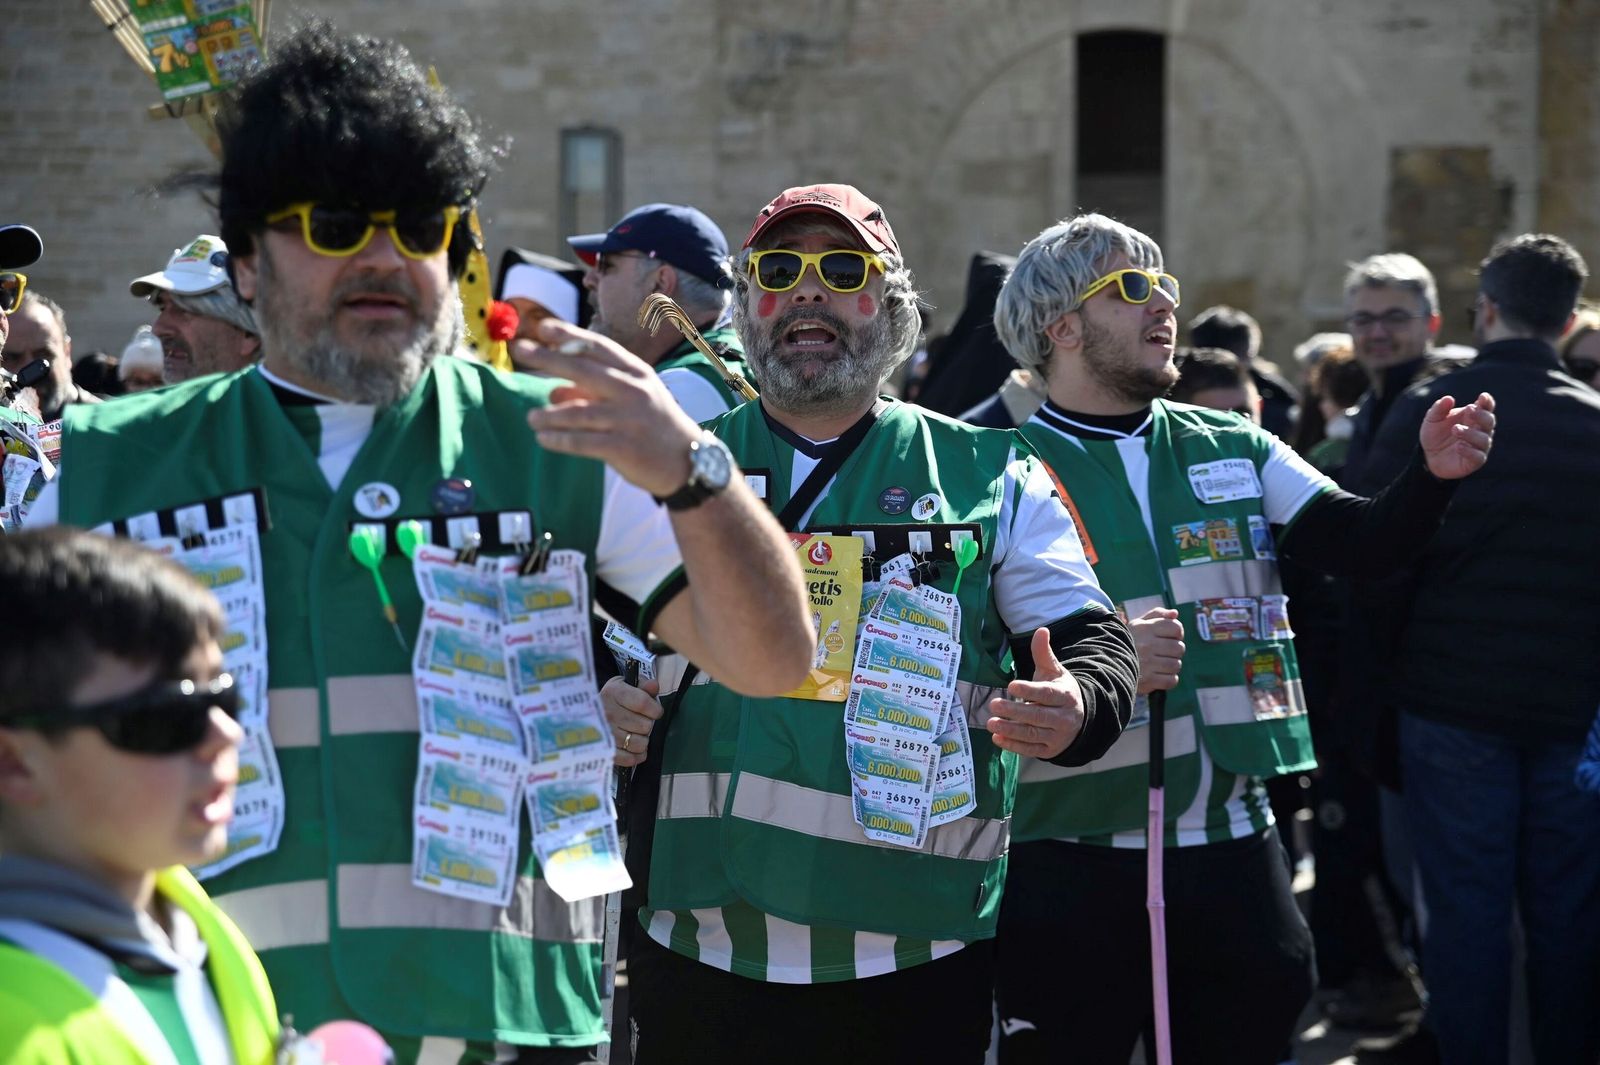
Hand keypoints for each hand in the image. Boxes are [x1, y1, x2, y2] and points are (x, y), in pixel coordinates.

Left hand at [520, 319, 703, 496]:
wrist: (687, 461)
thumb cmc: (653, 424)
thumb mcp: (633, 397)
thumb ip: (594, 391)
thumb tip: (553, 391)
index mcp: (636, 373)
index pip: (598, 347)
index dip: (569, 336)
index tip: (542, 327)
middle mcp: (633, 391)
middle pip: (584, 370)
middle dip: (548, 358)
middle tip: (521, 350)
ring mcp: (628, 420)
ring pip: (578, 412)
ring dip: (550, 414)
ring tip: (531, 418)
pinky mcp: (624, 448)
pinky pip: (582, 442)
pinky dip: (559, 439)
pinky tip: (543, 438)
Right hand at [603, 675, 662, 767]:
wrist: (589, 712)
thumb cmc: (614, 698)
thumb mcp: (626, 685)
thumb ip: (643, 685)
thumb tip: (653, 685)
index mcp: (613, 693)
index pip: (643, 703)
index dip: (655, 709)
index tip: (655, 711)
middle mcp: (607, 714)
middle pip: (645, 725)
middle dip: (647, 724)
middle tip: (640, 721)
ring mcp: (605, 735)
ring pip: (640, 743)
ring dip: (643, 740)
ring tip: (635, 733)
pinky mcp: (605, 752)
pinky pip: (629, 759)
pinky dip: (636, 755)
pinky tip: (634, 748)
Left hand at [985, 627, 1085, 758]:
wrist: (1081, 720)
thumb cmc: (1060, 692)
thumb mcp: (1055, 672)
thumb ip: (1044, 654)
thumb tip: (1041, 630)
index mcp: (1065, 696)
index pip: (1047, 694)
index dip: (1030, 691)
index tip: (1011, 685)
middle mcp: (1064, 718)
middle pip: (1038, 716)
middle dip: (1015, 711)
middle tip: (994, 704)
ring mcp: (1057, 736)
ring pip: (1033, 734)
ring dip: (1011, 730)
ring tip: (991, 722)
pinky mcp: (1050, 750)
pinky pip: (1031, 750)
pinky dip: (1014, 746)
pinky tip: (998, 738)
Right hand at [1130, 606, 1183, 694]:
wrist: (1106, 663)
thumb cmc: (1129, 641)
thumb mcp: (1138, 624)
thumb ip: (1157, 615)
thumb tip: (1175, 613)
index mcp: (1145, 628)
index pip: (1176, 628)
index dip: (1177, 633)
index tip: (1169, 637)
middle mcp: (1147, 644)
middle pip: (1179, 648)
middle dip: (1175, 651)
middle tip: (1164, 653)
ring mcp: (1147, 663)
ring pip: (1176, 665)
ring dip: (1171, 666)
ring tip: (1160, 664)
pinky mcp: (1148, 680)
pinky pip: (1171, 680)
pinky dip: (1169, 679)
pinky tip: (1159, 675)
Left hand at [1418, 391, 1494, 479]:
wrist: (1428, 455)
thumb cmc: (1435, 433)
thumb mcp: (1432, 419)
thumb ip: (1439, 409)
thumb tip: (1448, 398)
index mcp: (1473, 416)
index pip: (1486, 407)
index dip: (1487, 402)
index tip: (1483, 397)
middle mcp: (1480, 430)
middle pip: (1489, 421)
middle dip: (1481, 415)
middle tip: (1469, 411)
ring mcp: (1479, 446)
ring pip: (1484, 439)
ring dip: (1471, 433)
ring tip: (1455, 429)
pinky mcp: (1474, 461)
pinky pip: (1478, 456)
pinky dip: (1470, 451)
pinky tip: (1458, 446)